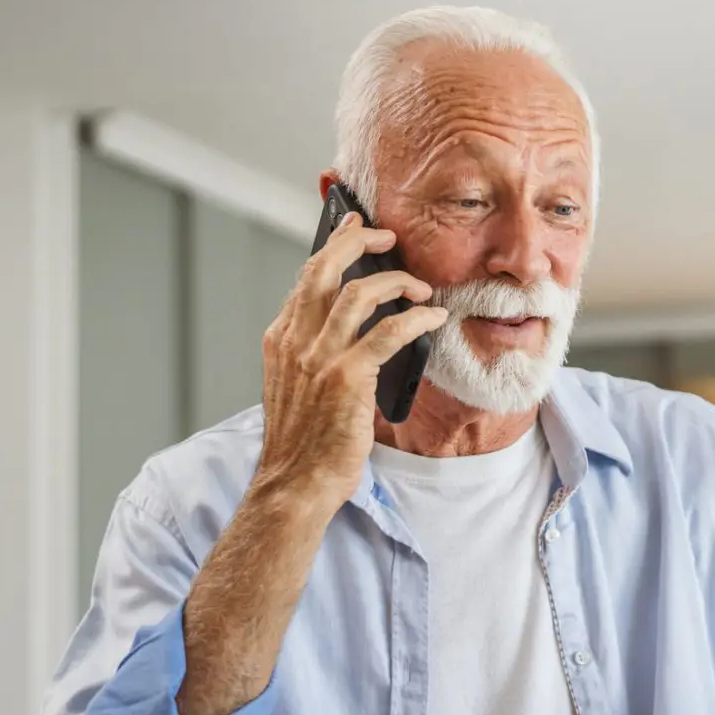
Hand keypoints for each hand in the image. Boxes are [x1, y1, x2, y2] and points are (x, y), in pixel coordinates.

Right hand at [253, 212, 445, 513]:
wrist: (295, 483)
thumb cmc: (304, 443)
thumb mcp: (297, 387)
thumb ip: (316, 354)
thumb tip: (356, 330)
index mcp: (281, 341)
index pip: (306, 279)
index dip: (332, 248)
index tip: (353, 230)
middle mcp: (296, 342)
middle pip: (324, 269)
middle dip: (358, 243)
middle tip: (387, 237)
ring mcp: (319, 358)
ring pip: (358, 294)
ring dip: (395, 282)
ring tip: (419, 287)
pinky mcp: (347, 378)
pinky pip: (389, 333)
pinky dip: (415, 320)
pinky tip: (432, 320)